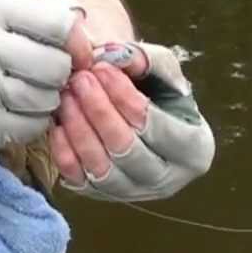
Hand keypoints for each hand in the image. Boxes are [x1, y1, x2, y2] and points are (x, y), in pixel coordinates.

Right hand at [0, 0, 82, 155]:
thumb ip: (37, 13)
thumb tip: (85, 25)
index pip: (60, 22)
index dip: (77, 41)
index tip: (74, 52)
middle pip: (57, 65)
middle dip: (60, 74)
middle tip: (45, 76)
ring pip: (47, 98)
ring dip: (47, 100)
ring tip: (27, 93)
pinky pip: (33, 125)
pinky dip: (33, 121)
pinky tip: (17, 112)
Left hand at [51, 43, 214, 201]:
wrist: (135, 112)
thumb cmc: (156, 89)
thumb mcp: (161, 68)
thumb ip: (144, 58)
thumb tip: (115, 56)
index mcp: (194, 149)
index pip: (157, 127)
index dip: (126, 98)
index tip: (102, 69)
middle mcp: (167, 180)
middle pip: (127, 150)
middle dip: (99, 112)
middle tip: (79, 80)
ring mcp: (133, 192)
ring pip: (102, 169)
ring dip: (79, 129)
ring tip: (66, 96)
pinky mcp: (103, 196)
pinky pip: (79, 181)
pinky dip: (65, 152)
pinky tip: (57, 123)